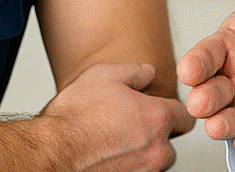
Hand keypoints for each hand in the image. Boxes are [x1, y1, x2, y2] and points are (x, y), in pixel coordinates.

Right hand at [36, 62, 194, 170]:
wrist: (50, 152)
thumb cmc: (72, 118)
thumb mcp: (103, 76)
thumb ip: (134, 72)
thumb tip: (147, 73)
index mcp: (156, 119)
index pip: (184, 117)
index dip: (172, 111)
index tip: (160, 110)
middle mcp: (155, 150)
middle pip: (170, 144)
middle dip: (156, 137)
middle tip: (131, 127)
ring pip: (154, 163)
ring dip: (141, 154)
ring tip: (115, 142)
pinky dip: (127, 166)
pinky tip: (108, 156)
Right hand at [179, 0, 234, 152]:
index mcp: (225, 48)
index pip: (204, 56)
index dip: (196, 63)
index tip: (191, 70)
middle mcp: (228, 80)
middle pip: (208, 92)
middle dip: (203, 98)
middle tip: (204, 101)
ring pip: (225, 119)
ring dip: (221, 124)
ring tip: (222, 125)